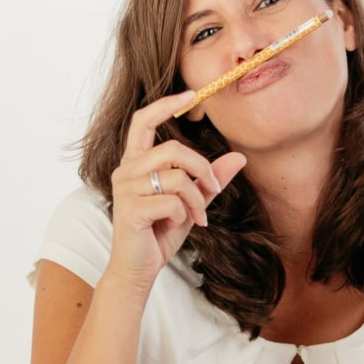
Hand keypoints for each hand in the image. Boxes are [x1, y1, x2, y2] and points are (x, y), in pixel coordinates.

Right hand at [107, 90, 245, 291]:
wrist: (139, 268)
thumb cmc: (159, 232)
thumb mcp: (190, 202)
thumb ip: (208, 179)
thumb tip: (238, 157)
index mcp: (135, 162)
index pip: (143, 121)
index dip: (166, 104)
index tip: (191, 94)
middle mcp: (125, 170)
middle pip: (173, 149)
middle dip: (202, 169)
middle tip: (213, 190)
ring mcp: (125, 189)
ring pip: (176, 177)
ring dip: (196, 199)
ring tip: (197, 217)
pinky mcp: (130, 210)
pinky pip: (171, 202)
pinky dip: (184, 214)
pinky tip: (179, 225)